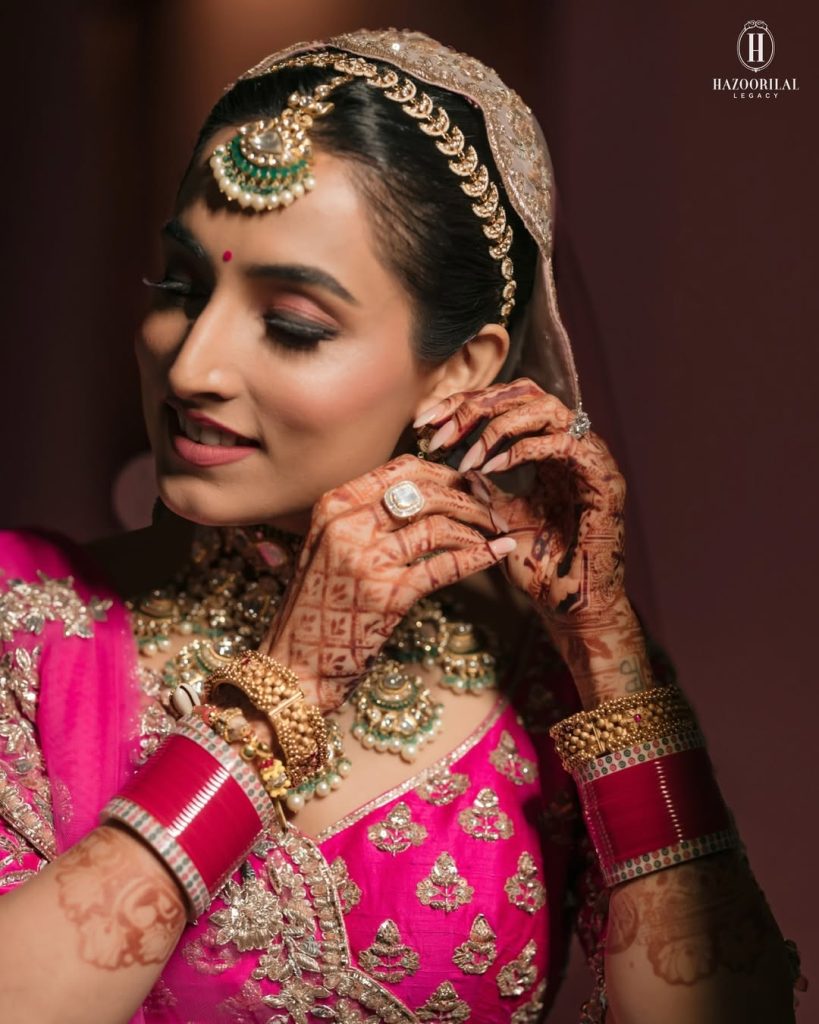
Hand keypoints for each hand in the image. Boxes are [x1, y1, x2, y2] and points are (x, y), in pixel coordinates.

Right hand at [261, 453, 514, 710]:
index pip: (402, 470)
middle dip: (469, 497)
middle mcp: (347, 525)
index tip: (470, 483)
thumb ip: (364, 519)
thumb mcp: (328, 548)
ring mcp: (365, 559)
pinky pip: (443, 566)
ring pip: (438, 525)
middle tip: (493, 509)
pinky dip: (477, 557)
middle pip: (425, 492)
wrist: (294, 665)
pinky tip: (498, 553)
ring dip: (477, 527)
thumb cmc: (317, 608)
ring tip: (497, 532)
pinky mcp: (386, 595)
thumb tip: (426, 496)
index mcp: (334, 506)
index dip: (445, 472)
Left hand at [414, 379, 635, 685]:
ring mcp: (592, 458)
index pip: (505, 403)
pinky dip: (523, 450)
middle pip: (524, 391)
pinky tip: (491, 468)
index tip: (422, 422)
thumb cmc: (539, 567)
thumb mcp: (498, 519)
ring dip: (497, 426)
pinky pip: (563, 444)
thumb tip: (451, 465)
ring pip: (545, 407)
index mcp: (549, 449)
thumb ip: (480, 490)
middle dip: (475, 405)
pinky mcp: (604, 478)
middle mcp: (573, 445)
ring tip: (465, 457)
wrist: (571, 607)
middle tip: (437, 430)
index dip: (463, 404)